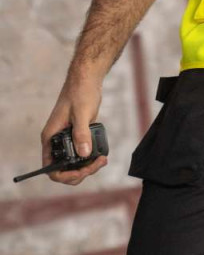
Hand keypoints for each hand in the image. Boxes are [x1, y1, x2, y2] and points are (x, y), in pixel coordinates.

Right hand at [40, 71, 108, 185]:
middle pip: (64, 169)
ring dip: (87, 166)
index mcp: (50, 137)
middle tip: (98, 163)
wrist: (86, 79)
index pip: (50, 168)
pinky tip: (100, 154)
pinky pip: (81, 153)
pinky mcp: (76, 135)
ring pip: (73, 163)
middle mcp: (56, 140)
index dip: (65, 175)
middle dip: (80, 172)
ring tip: (102, 160)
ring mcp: (66, 138)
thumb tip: (84, 154)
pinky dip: (90, 158)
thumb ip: (81, 134)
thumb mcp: (81, 113)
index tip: (82, 171)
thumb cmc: (80, 92)